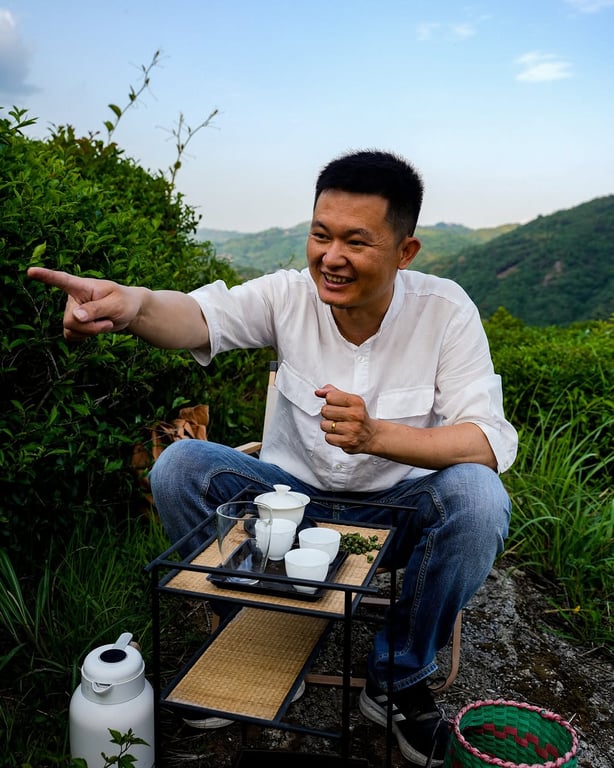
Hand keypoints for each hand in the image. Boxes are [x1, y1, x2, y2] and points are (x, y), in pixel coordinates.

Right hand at [27, 267, 142, 340]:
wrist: (129, 312)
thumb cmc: (124, 302)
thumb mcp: (116, 304)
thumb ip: (96, 309)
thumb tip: (75, 316)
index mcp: (83, 286)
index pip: (62, 280)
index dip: (46, 276)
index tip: (31, 271)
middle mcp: (73, 298)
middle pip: (70, 319)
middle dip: (90, 327)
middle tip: (108, 322)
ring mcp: (72, 311)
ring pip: (70, 329)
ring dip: (90, 332)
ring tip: (105, 323)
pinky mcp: (74, 324)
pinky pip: (71, 336)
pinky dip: (85, 337)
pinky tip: (95, 329)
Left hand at [315, 384, 377, 453]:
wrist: (371, 435)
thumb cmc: (358, 416)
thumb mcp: (350, 400)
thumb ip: (333, 393)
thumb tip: (318, 392)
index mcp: (356, 402)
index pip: (330, 397)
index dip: (330, 401)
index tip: (336, 405)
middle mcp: (355, 415)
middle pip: (325, 410)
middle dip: (327, 414)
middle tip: (337, 416)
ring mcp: (352, 429)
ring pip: (324, 425)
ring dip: (328, 426)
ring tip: (338, 426)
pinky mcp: (348, 442)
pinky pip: (328, 437)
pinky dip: (331, 437)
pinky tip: (340, 434)